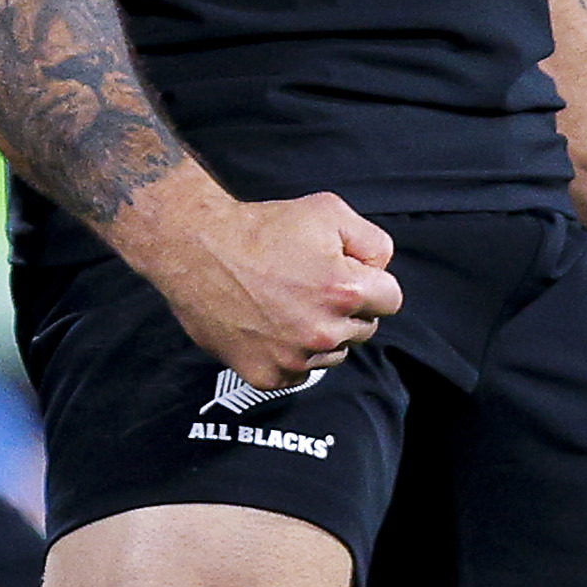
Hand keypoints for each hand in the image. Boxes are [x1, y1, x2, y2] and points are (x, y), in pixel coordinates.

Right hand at [124, 180, 398, 396]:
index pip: (390, 300)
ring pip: (333, 354)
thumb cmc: (261, 227)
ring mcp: (294, 359)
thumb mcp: (328, 211)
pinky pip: (299, 374)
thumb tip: (382, 269)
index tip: (341, 272)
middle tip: (309, 285)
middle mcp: (324, 332)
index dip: (369, 281)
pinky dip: (291, 356)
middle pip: (364, 329)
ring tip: (286, 304)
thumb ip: (373, 242)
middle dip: (346, 309)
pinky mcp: (266, 376)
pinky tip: (271, 326)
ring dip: (320, 334)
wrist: (196, 249)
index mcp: (346, 291)